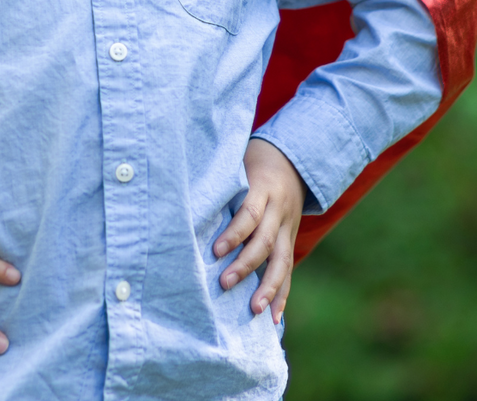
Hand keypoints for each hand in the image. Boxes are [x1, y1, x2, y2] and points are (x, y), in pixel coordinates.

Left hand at [212, 138, 306, 322]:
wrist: (294, 160)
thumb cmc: (252, 162)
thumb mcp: (237, 165)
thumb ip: (220, 185)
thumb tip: (182, 205)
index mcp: (263, 188)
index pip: (250, 214)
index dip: (234, 233)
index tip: (215, 251)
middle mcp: (279, 210)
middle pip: (265, 241)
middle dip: (245, 265)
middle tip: (224, 284)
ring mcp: (289, 227)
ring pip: (282, 260)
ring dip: (268, 287)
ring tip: (254, 310)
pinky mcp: (291, 239)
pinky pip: (289, 269)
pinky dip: (282, 293)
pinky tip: (272, 316)